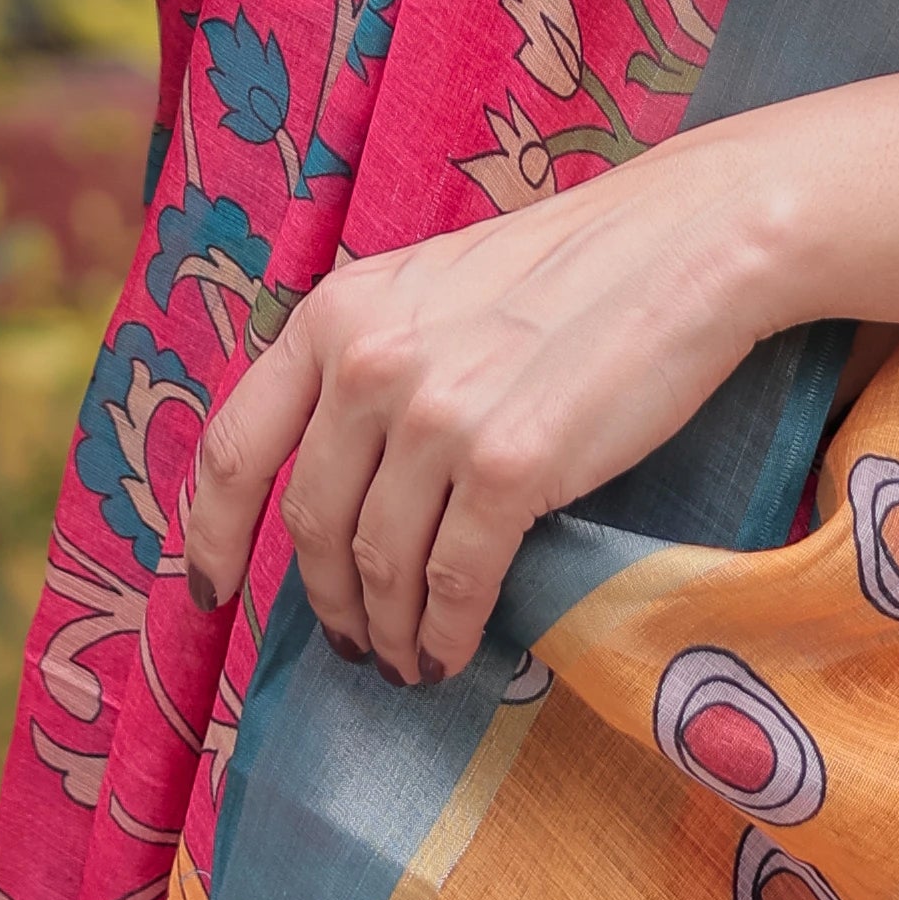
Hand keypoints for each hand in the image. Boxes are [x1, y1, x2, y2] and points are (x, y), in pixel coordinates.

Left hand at [181, 128, 784, 683]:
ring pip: (379, 566)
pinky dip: (447, 631)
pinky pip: (455, 581)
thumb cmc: (569, 268)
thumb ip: (372, 360)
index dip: (212, 535)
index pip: (236, 447)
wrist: (687, 242)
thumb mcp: (431, 288)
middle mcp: (370, 363)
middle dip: (324, 601)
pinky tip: (454, 649)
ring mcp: (437, 416)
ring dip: (386, 629)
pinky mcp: (511, 465)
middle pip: (311, 524)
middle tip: (351, 639)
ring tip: (407, 657)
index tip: (211, 591)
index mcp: (337, 313)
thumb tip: (337, 474)